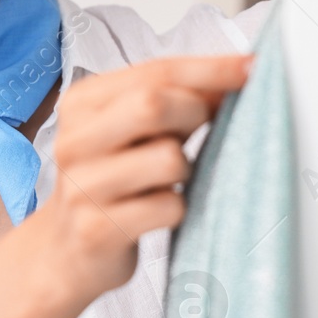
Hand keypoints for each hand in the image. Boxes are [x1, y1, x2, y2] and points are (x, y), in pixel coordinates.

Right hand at [28, 53, 253, 305]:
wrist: (66, 250)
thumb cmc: (112, 181)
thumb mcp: (136, 131)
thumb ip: (177, 100)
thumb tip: (237, 74)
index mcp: (82, 104)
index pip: (154, 72)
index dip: (209, 68)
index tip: (251, 67)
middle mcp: (74, 140)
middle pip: (153, 104)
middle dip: (195, 112)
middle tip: (202, 127)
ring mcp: (82, 187)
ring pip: (168, 158)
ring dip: (184, 169)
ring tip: (165, 180)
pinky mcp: (96, 230)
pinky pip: (168, 206)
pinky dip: (177, 209)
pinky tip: (156, 212)